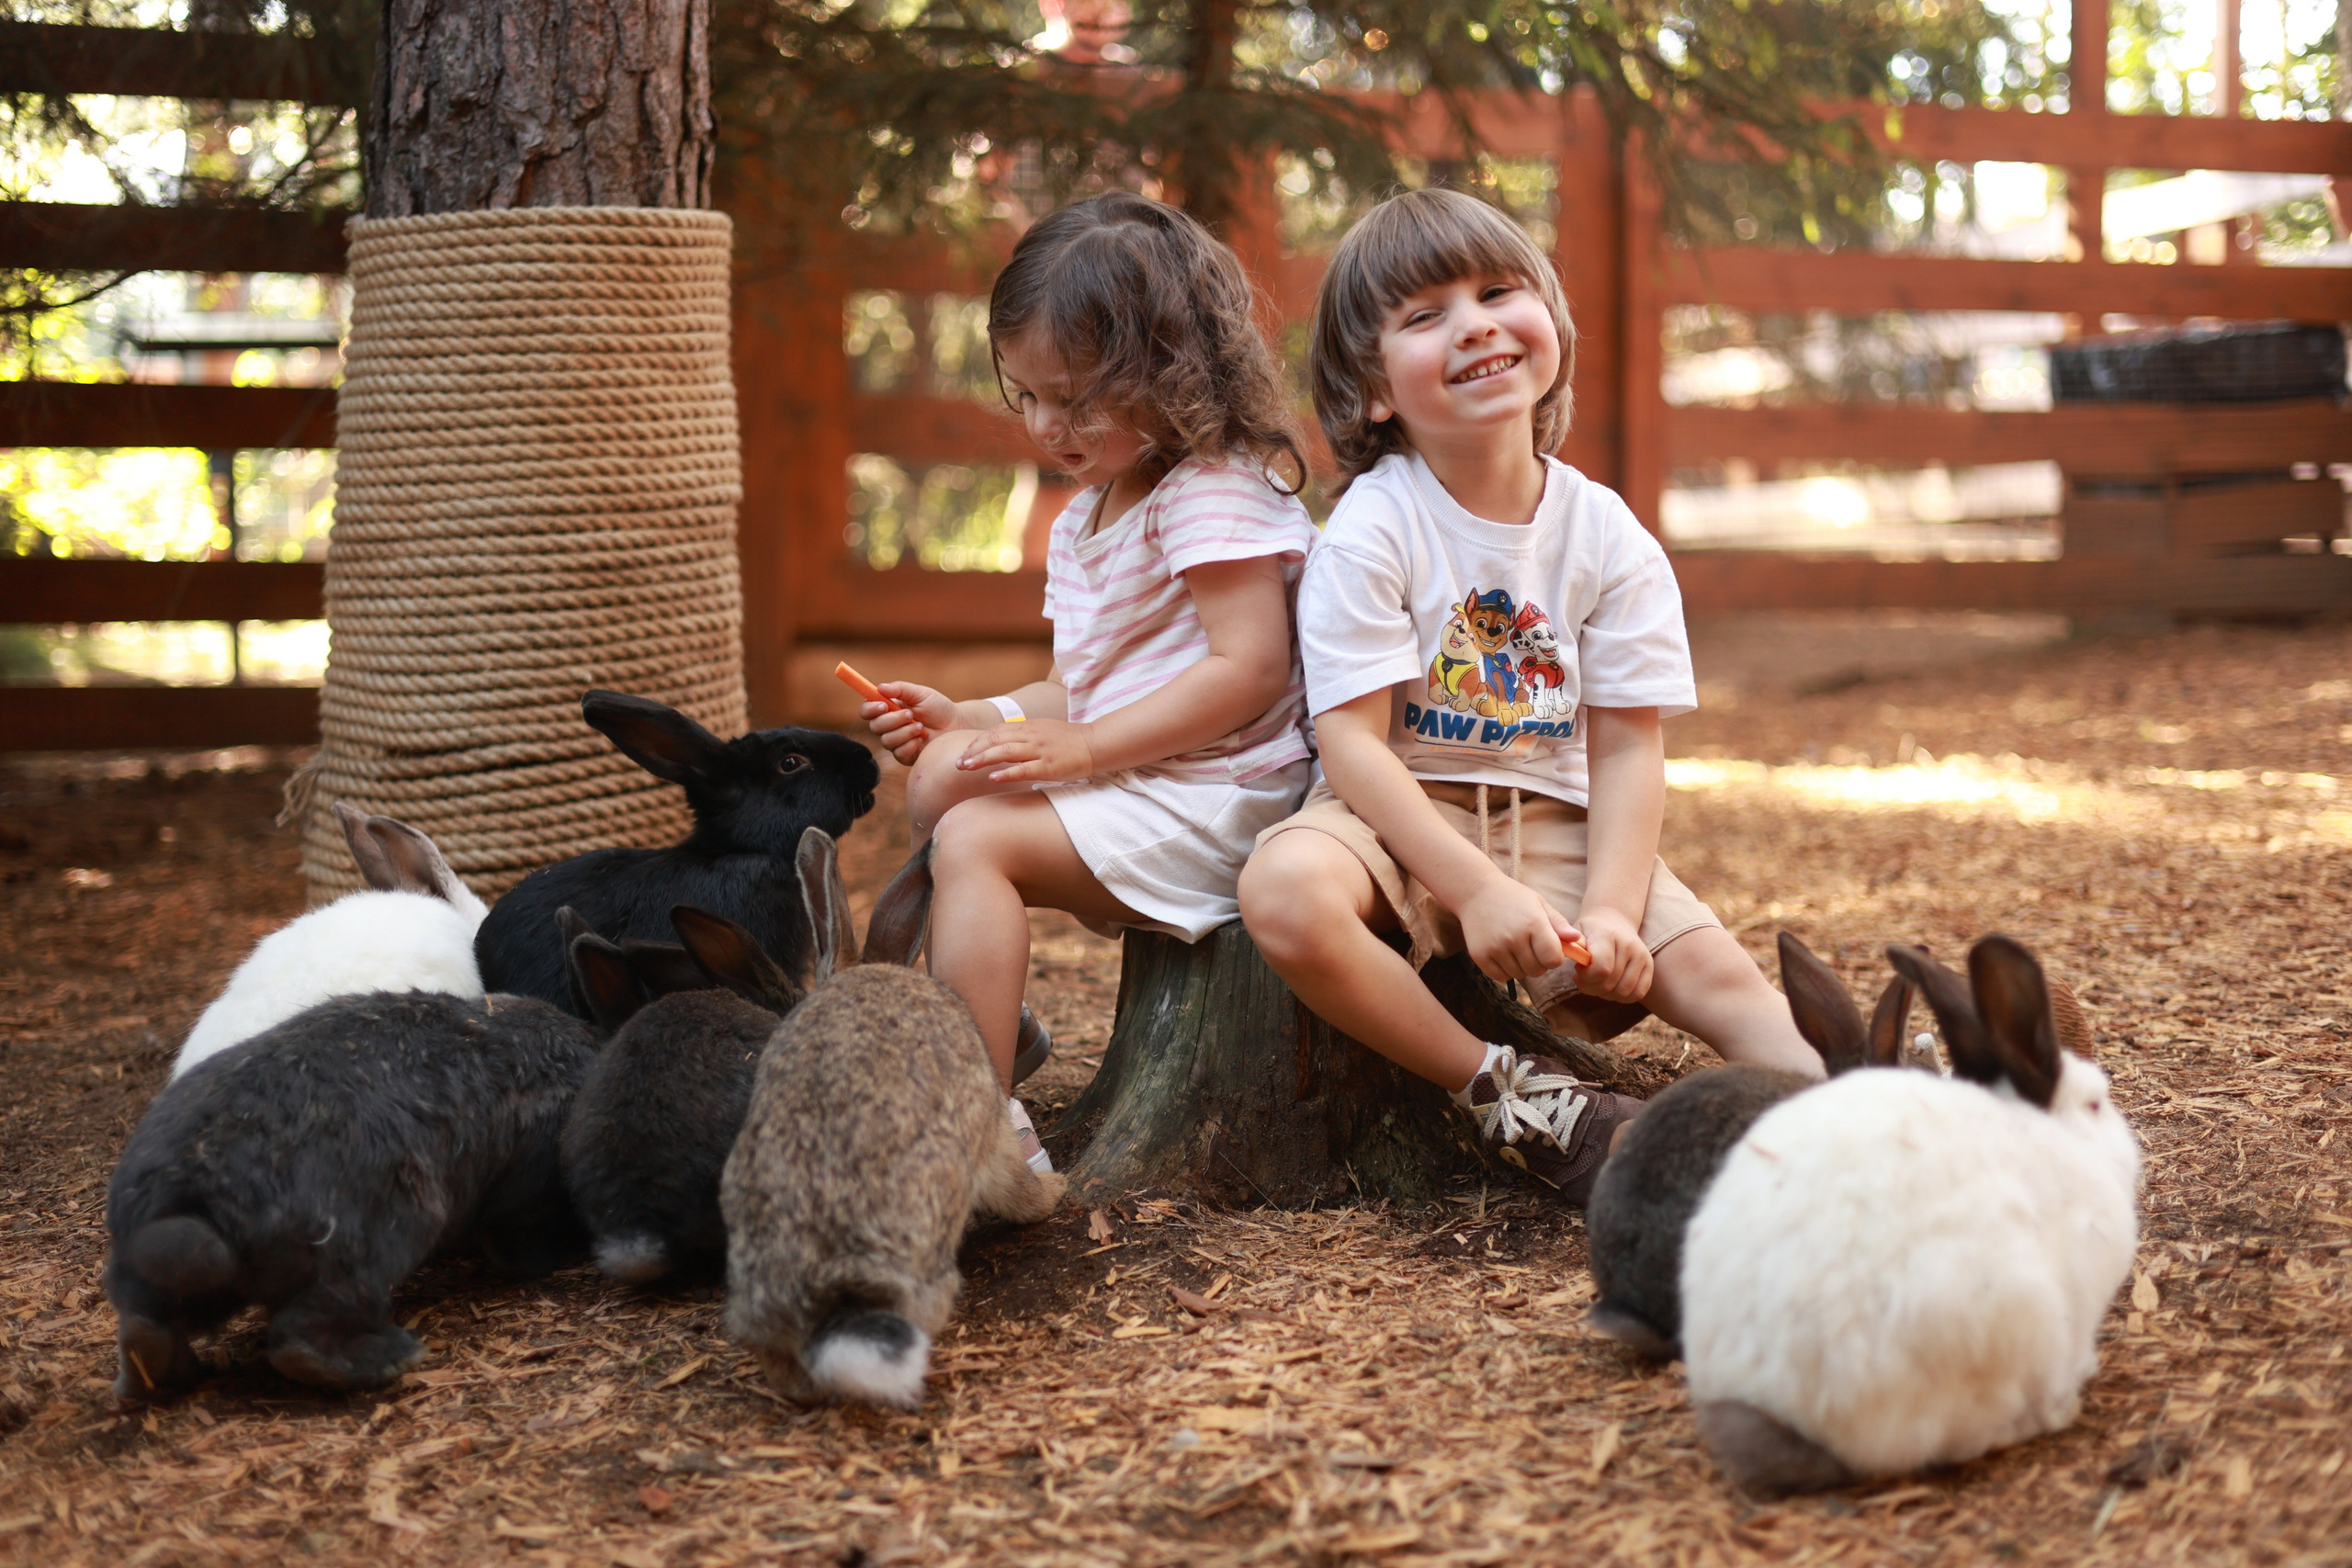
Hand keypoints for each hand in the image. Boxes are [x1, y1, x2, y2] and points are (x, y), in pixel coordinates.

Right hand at [861, 682, 961, 765]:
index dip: (870, 709)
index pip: (866, 710)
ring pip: (886, 741)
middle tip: (911, 714)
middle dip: (893, 720)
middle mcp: (888, 726)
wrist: (956, 725)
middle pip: (875, 726)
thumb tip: (880, 687)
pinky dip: (911, 744)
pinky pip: (898, 753)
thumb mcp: (920, 693)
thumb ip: (900, 689)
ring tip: (921, 726)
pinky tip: (922, 739)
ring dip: (904, 732)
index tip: (884, 705)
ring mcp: (896, 742)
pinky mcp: (905, 756)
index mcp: (888, 709)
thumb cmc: (938, 707)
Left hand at [954, 718, 1098, 783]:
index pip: (995, 731)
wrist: (1095, 744)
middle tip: (958, 763)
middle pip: (995, 739)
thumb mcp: (1042, 732)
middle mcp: (1031, 736)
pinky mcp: (1049, 766)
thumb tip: (1000, 748)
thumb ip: (1021, 738)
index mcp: (1028, 727)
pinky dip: (1006, 772)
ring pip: (1004, 751)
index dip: (977, 742)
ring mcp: (1039, 750)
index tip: (965, 753)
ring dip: (982, 759)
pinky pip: (1023, 769)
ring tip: (966, 768)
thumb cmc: (1068, 742)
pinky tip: (992, 778)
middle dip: (973, 751)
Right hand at [1455, 874, 1580, 984]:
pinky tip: (1504, 954)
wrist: (1476, 892)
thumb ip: (1559, 924)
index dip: (1555, 958)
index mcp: (1533, 923)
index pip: (1553, 959)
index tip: (1549, 949)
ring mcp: (1495, 948)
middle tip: (1532, 948)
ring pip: (1520, 975)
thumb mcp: (1539, 904)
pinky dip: (1506, 971)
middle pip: (1537, 970)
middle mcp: (1514, 938)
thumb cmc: (1513, 897)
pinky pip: (1501, 977)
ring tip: (1517, 949)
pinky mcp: (1480, 956)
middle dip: (1539, 963)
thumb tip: (1577, 940)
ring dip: (1522, 967)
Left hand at [1571, 907, 1652, 1002]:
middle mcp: (1629, 945)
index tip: (1579, 970)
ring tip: (1597, 982)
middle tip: (1584, 978)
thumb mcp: (1575, 933)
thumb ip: (1571, 947)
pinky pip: (1638, 993)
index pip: (1601, 969)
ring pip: (1624, 992)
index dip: (1586, 977)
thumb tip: (1568, 955)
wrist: (1613, 918)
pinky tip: (1610, 987)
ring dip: (1606, 994)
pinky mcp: (1649, 965)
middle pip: (1611, 984)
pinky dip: (1622, 996)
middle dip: (1592, 987)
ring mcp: (1642, 955)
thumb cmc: (1589, 930)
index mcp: (1608, 935)